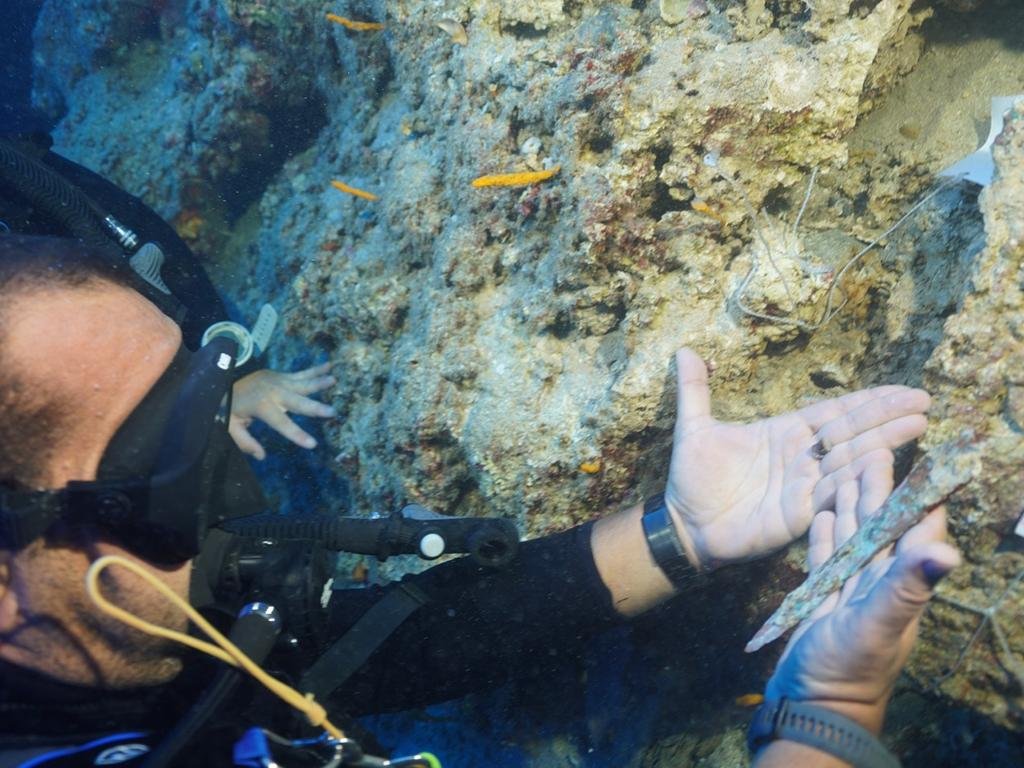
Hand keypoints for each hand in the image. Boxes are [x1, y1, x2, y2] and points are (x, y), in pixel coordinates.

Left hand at [229, 363, 335, 459]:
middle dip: (314, 408)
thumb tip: (262, 456)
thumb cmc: (229, 410)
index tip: (313, 444)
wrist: (223, 383)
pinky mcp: (280, 376)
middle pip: (297, 402)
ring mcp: (277, 381)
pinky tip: (329, 366)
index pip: (282, 423)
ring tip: (334, 380)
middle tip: (332, 412)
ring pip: (301, 384)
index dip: (297, 434)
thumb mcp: (230, 427)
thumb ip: (245, 442)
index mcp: (261, 406)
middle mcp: (272, 392)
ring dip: (319, 383)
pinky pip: (300, 374)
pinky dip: (315, 370)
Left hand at [664, 348, 930, 568]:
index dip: (867, 401)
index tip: (902, 389)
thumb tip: (684, 350)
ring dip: (882, 445)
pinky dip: (856, 482)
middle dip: (886, 417)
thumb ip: (694, 390)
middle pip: (850, 433)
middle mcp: (802, 458)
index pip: (833, 412)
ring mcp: (804, 486)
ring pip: (848, 461)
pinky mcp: (799, 515)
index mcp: (785, 433)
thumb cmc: (692, 478)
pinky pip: (833, 495)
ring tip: (916, 427)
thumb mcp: (694, 428)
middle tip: (923, 402)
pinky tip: (884, 467)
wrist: (683, 524)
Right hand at [764, 485, 959, 733]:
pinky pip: (826, 558)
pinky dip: (824, 534)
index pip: (917, 531)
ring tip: (846, 472)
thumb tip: (947, 551)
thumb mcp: (876, 625)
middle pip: (883, 527)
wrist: (809, 706)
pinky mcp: (823, 599)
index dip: (919, 496)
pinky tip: (819, 515)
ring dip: (850, 505)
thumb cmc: (846, 670)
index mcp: (900, 586)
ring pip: (854, 537)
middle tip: (873, 452)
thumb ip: (906, 587)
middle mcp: (879, 584)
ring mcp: (851, 591)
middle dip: (879, 491)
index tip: (921, 461)